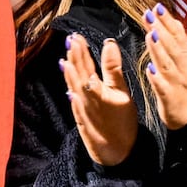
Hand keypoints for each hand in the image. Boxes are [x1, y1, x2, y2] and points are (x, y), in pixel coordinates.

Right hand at [62, 33, 137, 164]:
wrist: (117, 149)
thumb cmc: (117, 118)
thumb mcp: (118, 90)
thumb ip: (112, 67)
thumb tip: (109, 42)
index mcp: (94, 88)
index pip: (85, 66)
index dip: (81, 53)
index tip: (76, 37)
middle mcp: (88, 98)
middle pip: (79, 76)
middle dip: (76, 60)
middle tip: (72, 42)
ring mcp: (87, 112)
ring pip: (77, 92)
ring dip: (72, 79)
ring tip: (68, 62)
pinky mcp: (88, 126)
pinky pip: (81, 113)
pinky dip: (76, 104)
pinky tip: (73, 95)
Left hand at [141, 3, 186, 129]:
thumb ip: (180, 42)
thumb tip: (174, 21)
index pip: (178, 35)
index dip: (168, 22)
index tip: (157, 8)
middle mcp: (184, 67)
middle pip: (172, 46)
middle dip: (161, 30)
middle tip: (150, 16)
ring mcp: (178, 82)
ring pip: (167, 64)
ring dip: (159, 50)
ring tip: (150, 35)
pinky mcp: (170, 98)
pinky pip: (163, 87)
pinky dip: (157, 79)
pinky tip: (149, 70)